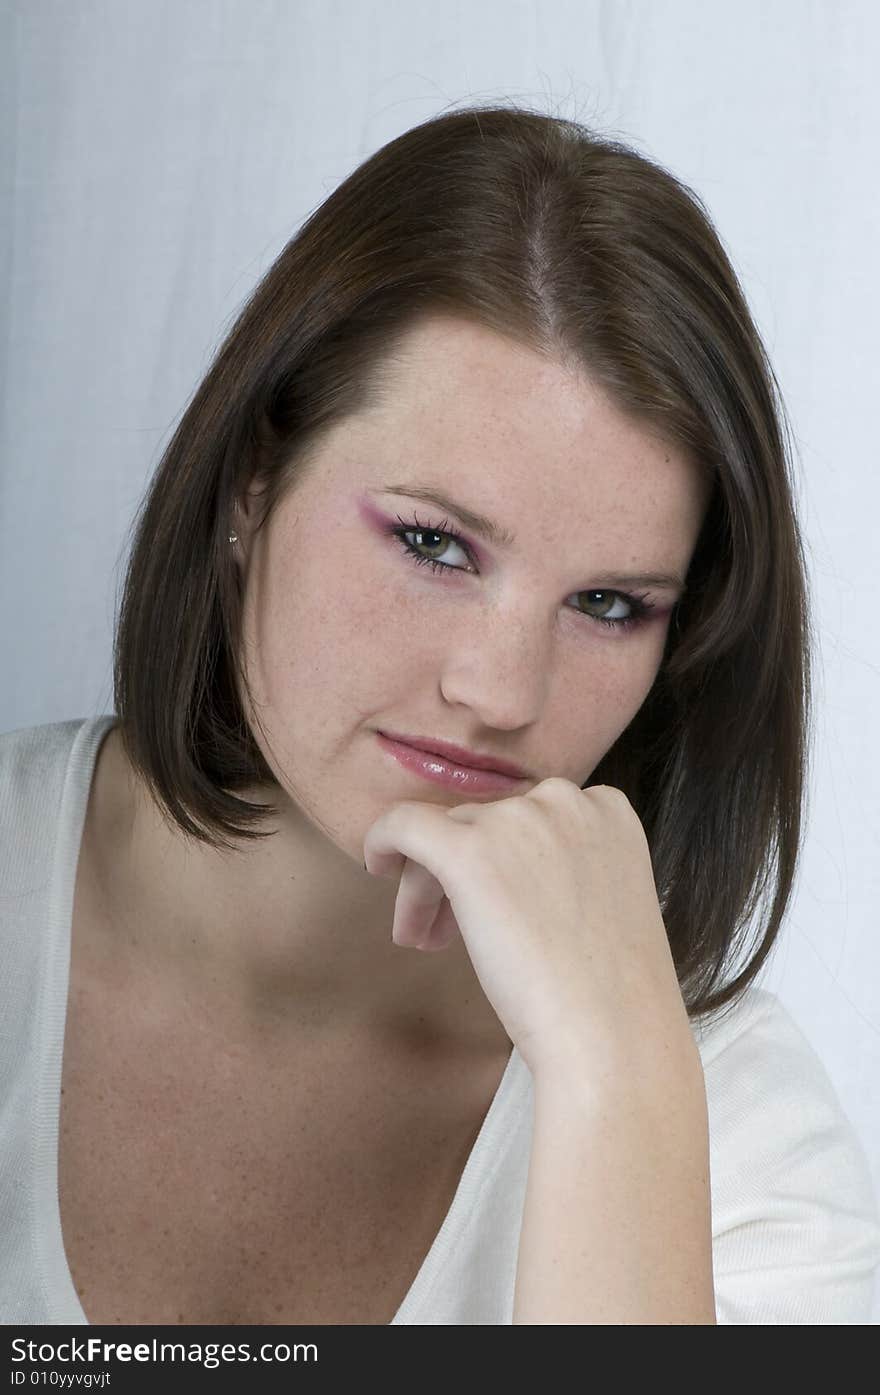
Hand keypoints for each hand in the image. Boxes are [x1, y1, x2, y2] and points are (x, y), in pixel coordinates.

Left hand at [362, 778, 694, 1078]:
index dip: (503, 860)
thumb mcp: (601, 902)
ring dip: (430, 884)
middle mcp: (564, 800)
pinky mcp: (470, 850)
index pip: (530, 817)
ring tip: (425, 939)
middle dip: (460, 874)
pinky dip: (383, 840)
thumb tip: (501, 868)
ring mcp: (518, 820)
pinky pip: (404, 823)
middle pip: (484, 824)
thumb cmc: (608, 992)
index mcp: (606, 809)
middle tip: (444, 934)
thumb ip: (561, 867)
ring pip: (446, 833)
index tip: (495, 907)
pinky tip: (377, 866)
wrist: (612, 1035)